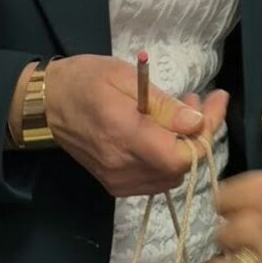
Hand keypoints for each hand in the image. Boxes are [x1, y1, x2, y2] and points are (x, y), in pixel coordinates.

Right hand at [35, 56, 229, 198]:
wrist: (45, 104)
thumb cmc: (83, 81)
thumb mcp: (124, 77)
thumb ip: (163, 105)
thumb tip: (197, 123)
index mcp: (124, 137)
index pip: (181, 156)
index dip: (206, 132)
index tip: (217, 100)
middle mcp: (122, 167)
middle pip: (181, 167)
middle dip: (199, 134)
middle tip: (202, 100)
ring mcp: (118, 180)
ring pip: (171, 175)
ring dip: (186, 146)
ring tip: (184, 112)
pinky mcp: (115, 184)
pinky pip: (155, 179)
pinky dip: (168, 158)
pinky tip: (166, 132)